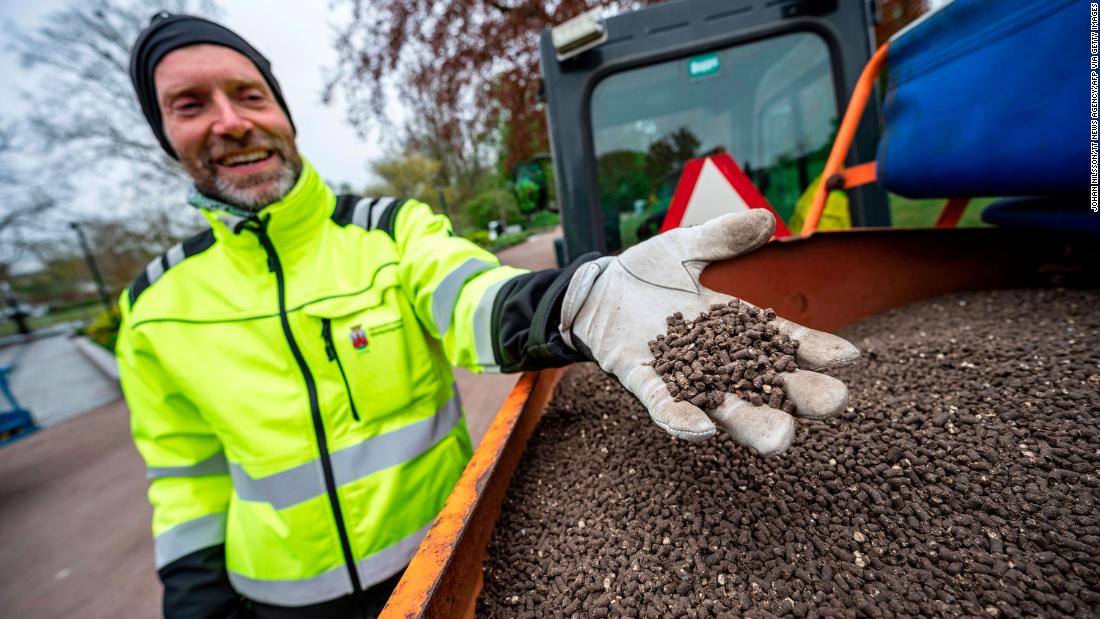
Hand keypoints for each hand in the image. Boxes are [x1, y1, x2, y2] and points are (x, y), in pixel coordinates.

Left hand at [559, 210, 858, 454]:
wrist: (596, 289)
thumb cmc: (646, 272)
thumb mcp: (686, 247)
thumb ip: (722, 237)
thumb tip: (765, 219)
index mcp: (738, 329)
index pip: (786, 342)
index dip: (818, 351)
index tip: (850, 358)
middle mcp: (719, 362)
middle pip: (768, 386)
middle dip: (800, 397)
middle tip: (832, 402)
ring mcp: (684, 378)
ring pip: (725, 409)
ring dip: (752, 423)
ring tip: (781, 436)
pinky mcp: (645, 384)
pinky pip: (665, 407)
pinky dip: (682, 419)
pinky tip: (702, 428)